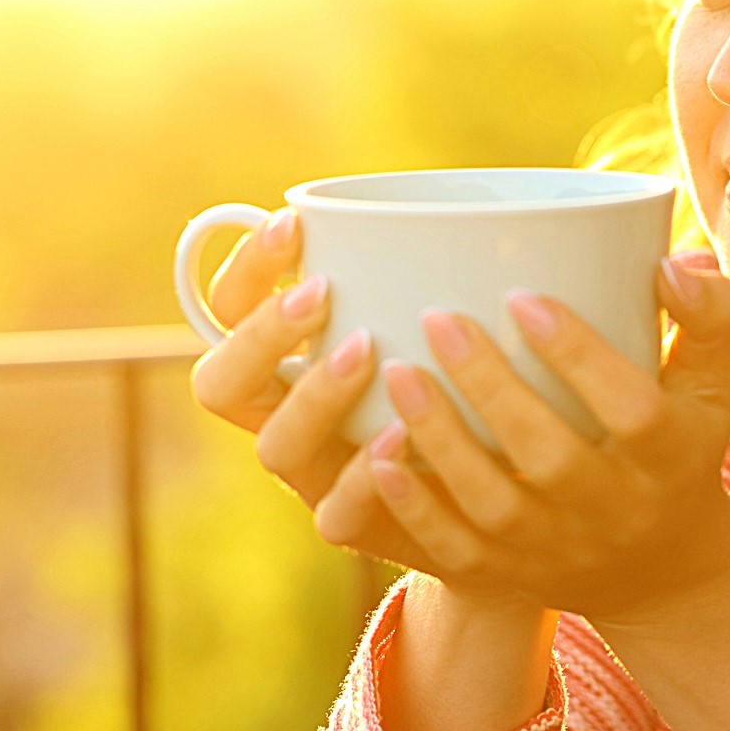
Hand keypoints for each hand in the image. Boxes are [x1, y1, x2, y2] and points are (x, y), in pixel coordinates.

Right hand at [185, 206, 437, 574]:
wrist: (509, 493)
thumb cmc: (465, 384)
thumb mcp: (438, 321)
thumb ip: (423, 274)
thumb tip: (450, 202)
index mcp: (286, 359)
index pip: (225, 312)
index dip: (244, 270)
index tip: (293, 223)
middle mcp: (286, 417)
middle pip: (220, 383)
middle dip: (259, 334)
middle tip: (320, 294)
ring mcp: (316, 477)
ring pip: (275, 448)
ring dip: (314, 395)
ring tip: (368, 351)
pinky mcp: (361, 528)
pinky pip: (339, 516)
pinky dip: (364, 476)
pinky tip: (401, 435)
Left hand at [311, 253, 729, 628]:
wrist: (663, 568)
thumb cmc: (682, 443)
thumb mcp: (713, 383)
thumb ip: (706, 314)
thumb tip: (673, 263)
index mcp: (672, 457)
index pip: (632, 411)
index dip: (580, 356)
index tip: (522, 295)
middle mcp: (617, 511)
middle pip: (552, 458)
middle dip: (491, 388)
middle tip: (439, 319)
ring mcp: (560, 549)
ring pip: (495, 505)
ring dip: (441, 440)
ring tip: (398, 371)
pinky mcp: (511, 574)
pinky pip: (457, 552)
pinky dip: (416, 507)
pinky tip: (378, 454)